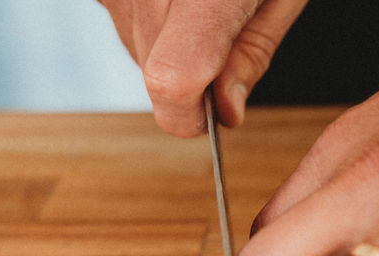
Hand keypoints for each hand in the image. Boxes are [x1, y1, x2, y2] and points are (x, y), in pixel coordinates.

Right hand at [97, 0, 306, 134]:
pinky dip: (152, 17)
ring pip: (138, 51)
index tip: (218, 113)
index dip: (195, 115)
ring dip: (170, 44)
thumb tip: (226, 112)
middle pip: (155, 76)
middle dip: (193, 74)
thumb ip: (253, 52)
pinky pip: (125, 20)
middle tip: (227, 24)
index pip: (174, 83)